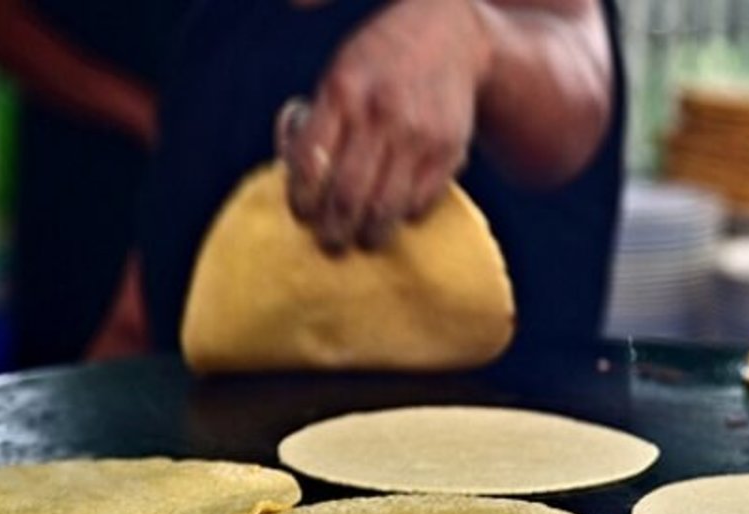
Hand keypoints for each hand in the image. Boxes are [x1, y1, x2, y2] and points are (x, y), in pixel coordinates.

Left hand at [276, 0, 491, 248]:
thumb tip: (298, 180)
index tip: (302, 214)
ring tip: (363, 240)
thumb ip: (318, 123)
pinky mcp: (449, 149)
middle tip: (330, 244)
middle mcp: (381, 114)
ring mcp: (419, 134)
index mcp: (342, 92)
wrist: (450, 34)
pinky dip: (407, 216)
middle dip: (333, 231)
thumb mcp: (339, 75)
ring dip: (371, 235)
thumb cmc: (380, 62)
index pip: (309, 164)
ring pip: (387, 207)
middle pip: (347, 195)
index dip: (301, 200)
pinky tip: (397, 214)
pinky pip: (422, 201)